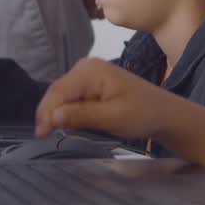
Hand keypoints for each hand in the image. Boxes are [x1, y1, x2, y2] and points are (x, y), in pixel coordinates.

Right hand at [35, 58, 177, 138]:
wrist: (164, 113)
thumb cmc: (143, 114)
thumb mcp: (112, 118)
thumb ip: (82, 116)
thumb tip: (53, 116)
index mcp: (90, 71)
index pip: (58, 92)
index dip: (46, 113)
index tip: (40, 136)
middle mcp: (85, 67)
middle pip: (57, 92)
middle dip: (49, 114)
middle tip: (44, 138)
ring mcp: (88, 74)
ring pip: (62, 96)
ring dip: (57, 114)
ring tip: (52, 133)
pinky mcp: (91, 83)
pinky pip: (72, 97)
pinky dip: (68, 112)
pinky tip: (68, 124)